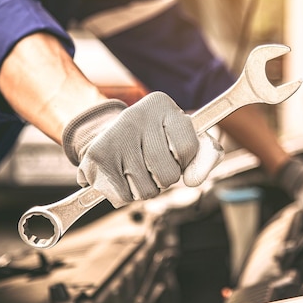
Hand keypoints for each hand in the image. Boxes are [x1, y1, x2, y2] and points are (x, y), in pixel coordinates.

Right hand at [62, 92, 223, 206]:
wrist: (109, 137)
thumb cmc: (158, 141)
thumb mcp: (186, 140)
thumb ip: (205, 156)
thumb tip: (193, 181)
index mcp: (162, 105)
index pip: (187, 148)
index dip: (185, 160)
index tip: (177, 153)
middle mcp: (136, 114)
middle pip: (168, 174)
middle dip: (166, 178)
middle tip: (154, 163)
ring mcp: (114, 135)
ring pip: (147, 190)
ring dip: (146, 189)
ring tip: (137, 169)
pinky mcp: (97, 156)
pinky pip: (125, 197)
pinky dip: (127, 195)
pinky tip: (121, 176)